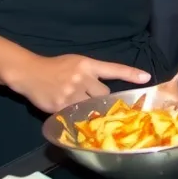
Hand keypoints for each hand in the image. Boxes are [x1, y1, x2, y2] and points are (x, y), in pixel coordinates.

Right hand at [11, 53, 150, 113]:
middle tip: (91, 98)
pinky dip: (75, 115)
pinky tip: (67, 109)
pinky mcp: (61, 106)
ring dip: (89, 108)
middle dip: (102, 98)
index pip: (114, 68)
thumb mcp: (77, 63)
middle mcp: (82, 77)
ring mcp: (72, 92)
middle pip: (105, 93)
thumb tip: (107, 87)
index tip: (147, 78)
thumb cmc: (56, 67)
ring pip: (92, 106)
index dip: (131, 74)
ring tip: (78, 103)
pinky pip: (76, 115)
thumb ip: (92, 73)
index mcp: (88, 64)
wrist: (30, 73)